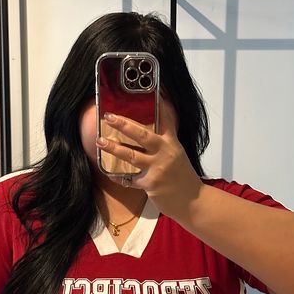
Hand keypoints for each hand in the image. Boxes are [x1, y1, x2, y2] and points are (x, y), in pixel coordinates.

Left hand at [95, 101, 202, 218]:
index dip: (160, 106)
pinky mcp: (150, 184)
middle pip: (142, 134)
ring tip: (100, 141)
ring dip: (114, 147)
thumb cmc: (183, 179)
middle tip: (109, 116)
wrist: (193, 202)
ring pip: (131, 155)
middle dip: (123, 124)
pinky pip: (129, 179)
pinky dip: (119, 177)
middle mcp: (165, 153)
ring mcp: (158, 168)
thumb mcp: (178, 157)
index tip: (153, 92)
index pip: (166, 121)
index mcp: (173, 144)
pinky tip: (110, 173)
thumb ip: (164, 146)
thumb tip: (147, 138)